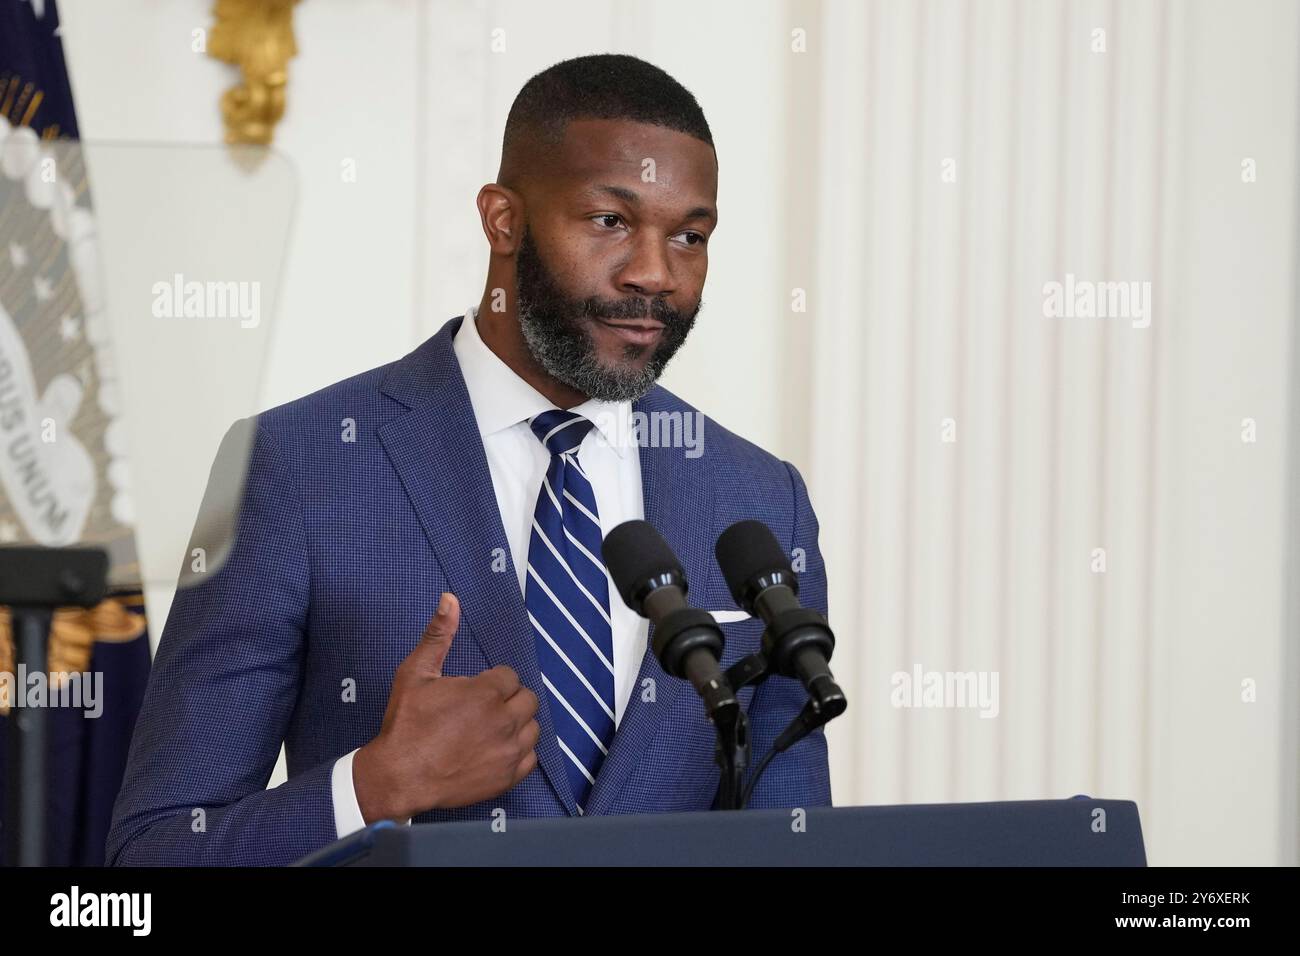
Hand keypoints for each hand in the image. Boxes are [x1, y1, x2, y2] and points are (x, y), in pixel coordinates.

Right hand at [353, 592, 539, 822]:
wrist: (399, 776)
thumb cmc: (406, 724)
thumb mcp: (416, 673)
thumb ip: (439, 635)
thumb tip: (450, 599)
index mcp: (486, 693)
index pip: (510, 676)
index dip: (493, 681)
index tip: (476, 691)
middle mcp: (504, 720)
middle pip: (528, 699)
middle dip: (509, 699)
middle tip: (485, 708)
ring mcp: (508, 751)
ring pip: (533, 727)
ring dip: (517, 724)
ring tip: (492, 727)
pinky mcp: (508, 776)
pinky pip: (531, 758)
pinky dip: (519, 752)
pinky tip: (498, 749)